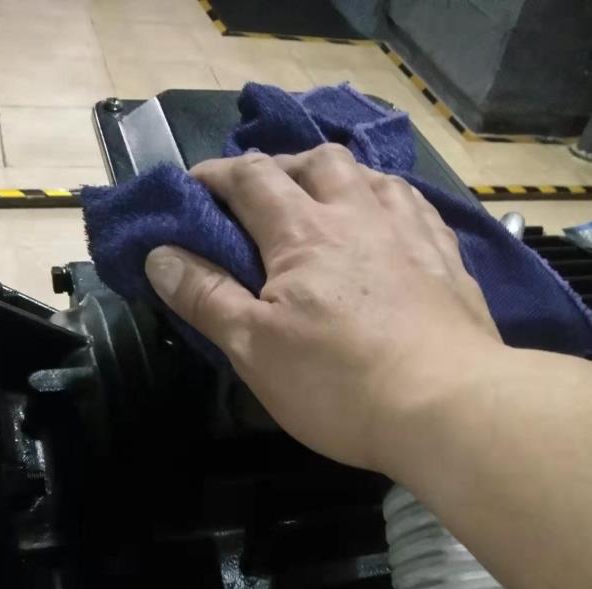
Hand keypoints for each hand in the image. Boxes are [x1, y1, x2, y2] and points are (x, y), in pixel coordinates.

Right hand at [145, 144, 503, 475]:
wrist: (447, 406)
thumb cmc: (339, 383)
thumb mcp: (254, 348)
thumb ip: (205, 296)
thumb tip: (160, 254)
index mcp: (303, 232)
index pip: (250, 179)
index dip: (215, 175)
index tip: (193, 186)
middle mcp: (358, 214)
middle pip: (316, 162)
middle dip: (280, 167)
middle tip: (262, 193)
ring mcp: (409, 232)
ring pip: (370, 176)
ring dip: (337, 176)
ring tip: (324, 200)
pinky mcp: (446, 258)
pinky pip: (413, 205)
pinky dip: (387, 201)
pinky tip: (388, 222)